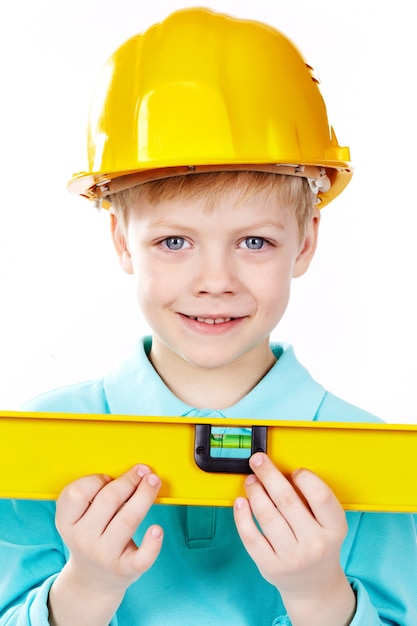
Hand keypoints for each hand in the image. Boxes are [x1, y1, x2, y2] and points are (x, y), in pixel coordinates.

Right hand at [49, 465, 162, 625]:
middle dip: (129, 480)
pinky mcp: (125, 570)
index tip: (109, 476)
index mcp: (67, 522)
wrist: (92, 582)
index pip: (77, 493)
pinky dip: (152, 544)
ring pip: (128, 519)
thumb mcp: (79, 519)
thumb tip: (132, 471)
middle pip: (108, 500)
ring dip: (145, 495)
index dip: (96, 479)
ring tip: (154, 482)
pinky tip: (157, 530)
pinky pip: (141, 557)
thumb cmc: (91, 537)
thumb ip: (94, 496)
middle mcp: (83, 540)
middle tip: (143, 471)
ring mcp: (104, 556)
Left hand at [233, 453, 355, 625]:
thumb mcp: (329, 524)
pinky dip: (242, 516)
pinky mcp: (270, 567)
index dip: (305, 477)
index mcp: (335, 529)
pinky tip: (240, 502)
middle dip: (268, 475)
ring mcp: (292, 558)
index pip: (320, 496)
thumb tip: (280, 470)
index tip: (294, 470)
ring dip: (254, 492)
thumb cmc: (319, 544)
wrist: (314, 585)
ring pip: (267, 515)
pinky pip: (250, 536)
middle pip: (287, 500)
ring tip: (251, 481)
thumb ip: (312, 500)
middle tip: (258, 461)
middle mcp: (315, 544)